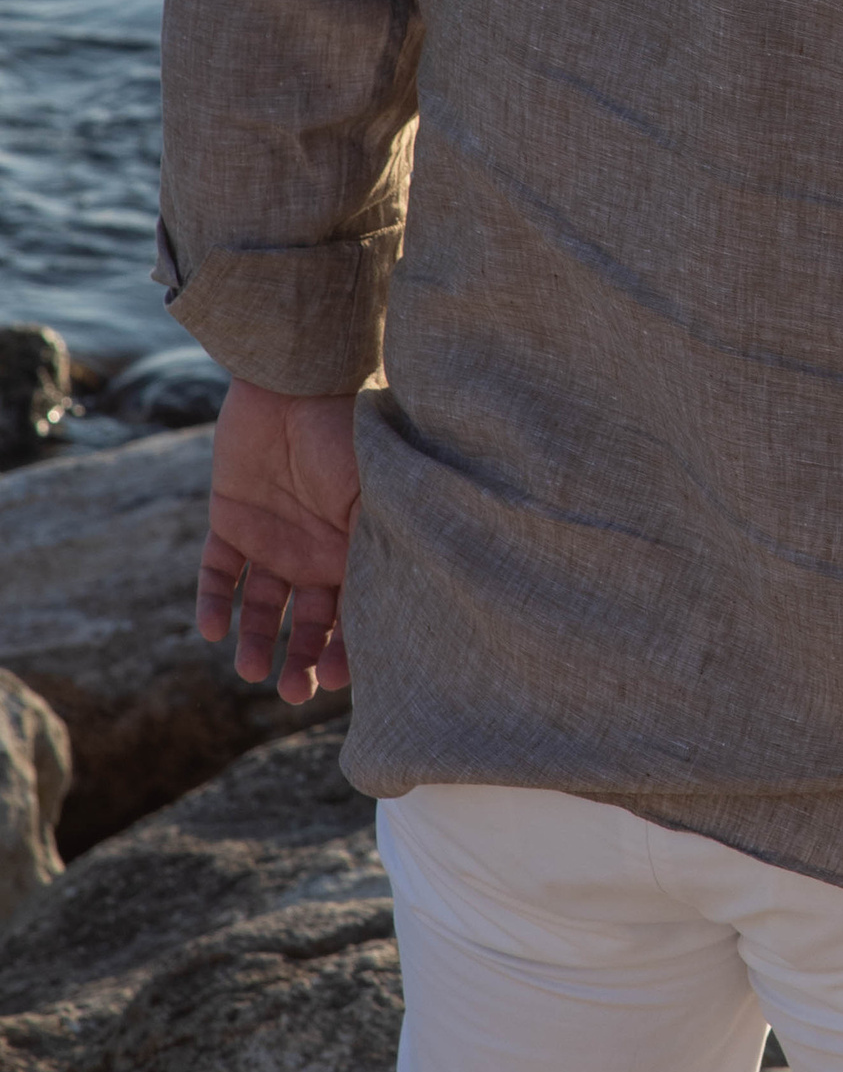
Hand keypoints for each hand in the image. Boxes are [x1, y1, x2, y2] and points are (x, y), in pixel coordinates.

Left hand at [197, 377, 363, 702]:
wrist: (295, 380)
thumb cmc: (349, 434)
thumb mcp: (375, 495)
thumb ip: (381, 547)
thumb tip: (400, 613)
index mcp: (358, 547)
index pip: (358, 613)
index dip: (352, 650)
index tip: (342, 682)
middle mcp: (318, 550)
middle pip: (311, 621)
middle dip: (304, 658)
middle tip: (292, 691)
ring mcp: (273, 537)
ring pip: (263, 606)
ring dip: (257, 640)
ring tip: (251, 670)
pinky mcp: (230, 520)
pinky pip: (216, 572)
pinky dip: (212, 602)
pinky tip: (211, 630)